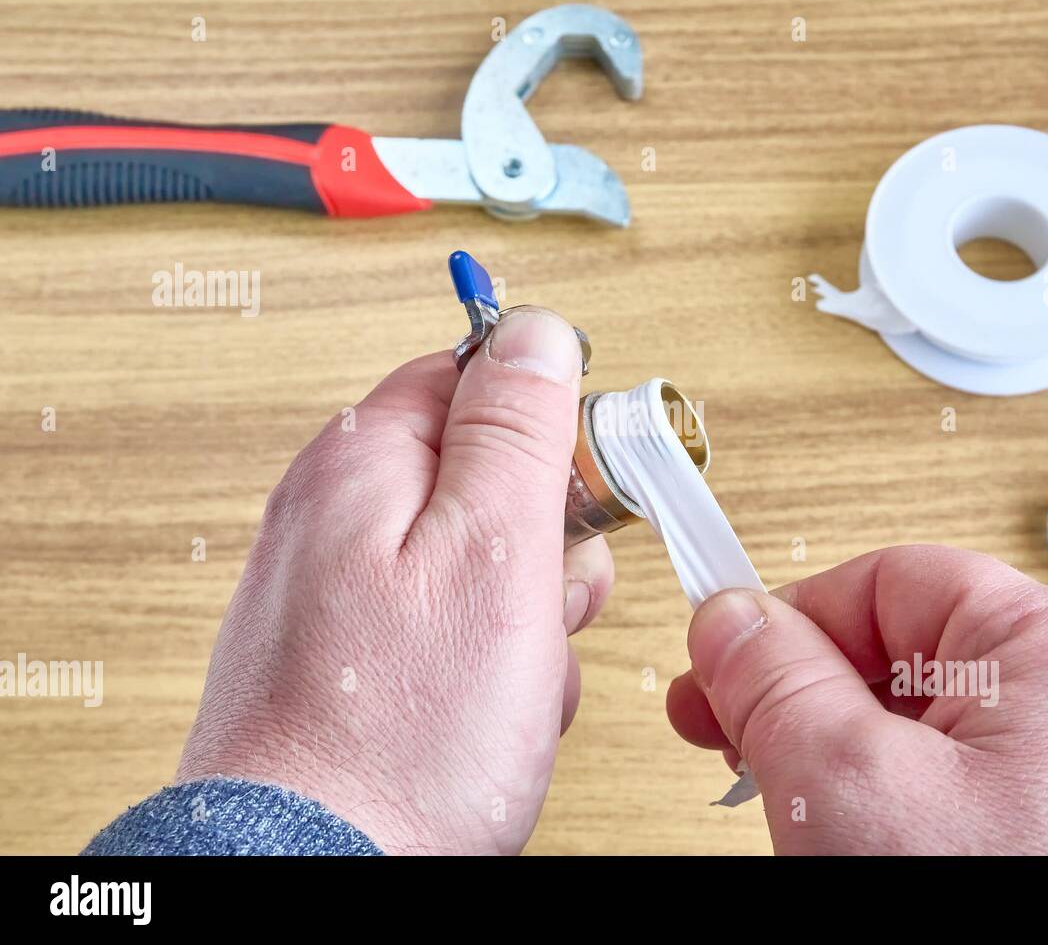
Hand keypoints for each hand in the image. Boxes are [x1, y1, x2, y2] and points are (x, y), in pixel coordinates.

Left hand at [177, 307, 613, 853]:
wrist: (314, 871)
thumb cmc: (399, 737)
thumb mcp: (493, 553)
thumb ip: (516, 429)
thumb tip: (537, 331)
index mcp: (364, 461)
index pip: (475, 375)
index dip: (547, 428)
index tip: (580, 487)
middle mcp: (335, 514)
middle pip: (482, 476)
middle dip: (543, 538)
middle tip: (546, 597)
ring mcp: (338, 589)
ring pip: (477, 562)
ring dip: (525, 613)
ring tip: (513, 674)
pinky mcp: (351, 655)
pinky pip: (448, 627)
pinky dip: (486, 663)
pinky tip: (486, 711)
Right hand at [666, 545, 1047, 853]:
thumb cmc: (1011, 928)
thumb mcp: (850, 788)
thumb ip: (776, 683)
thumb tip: (728, 621)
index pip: (889, 580)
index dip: (791, 618)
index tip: (721, 665)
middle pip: (907, 652)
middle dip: (810, 699)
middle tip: (739, 747)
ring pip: (929, 726)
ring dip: (847, 758)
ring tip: (804, 817)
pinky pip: (967, 782)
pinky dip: (900, 804)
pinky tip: (862, 846)